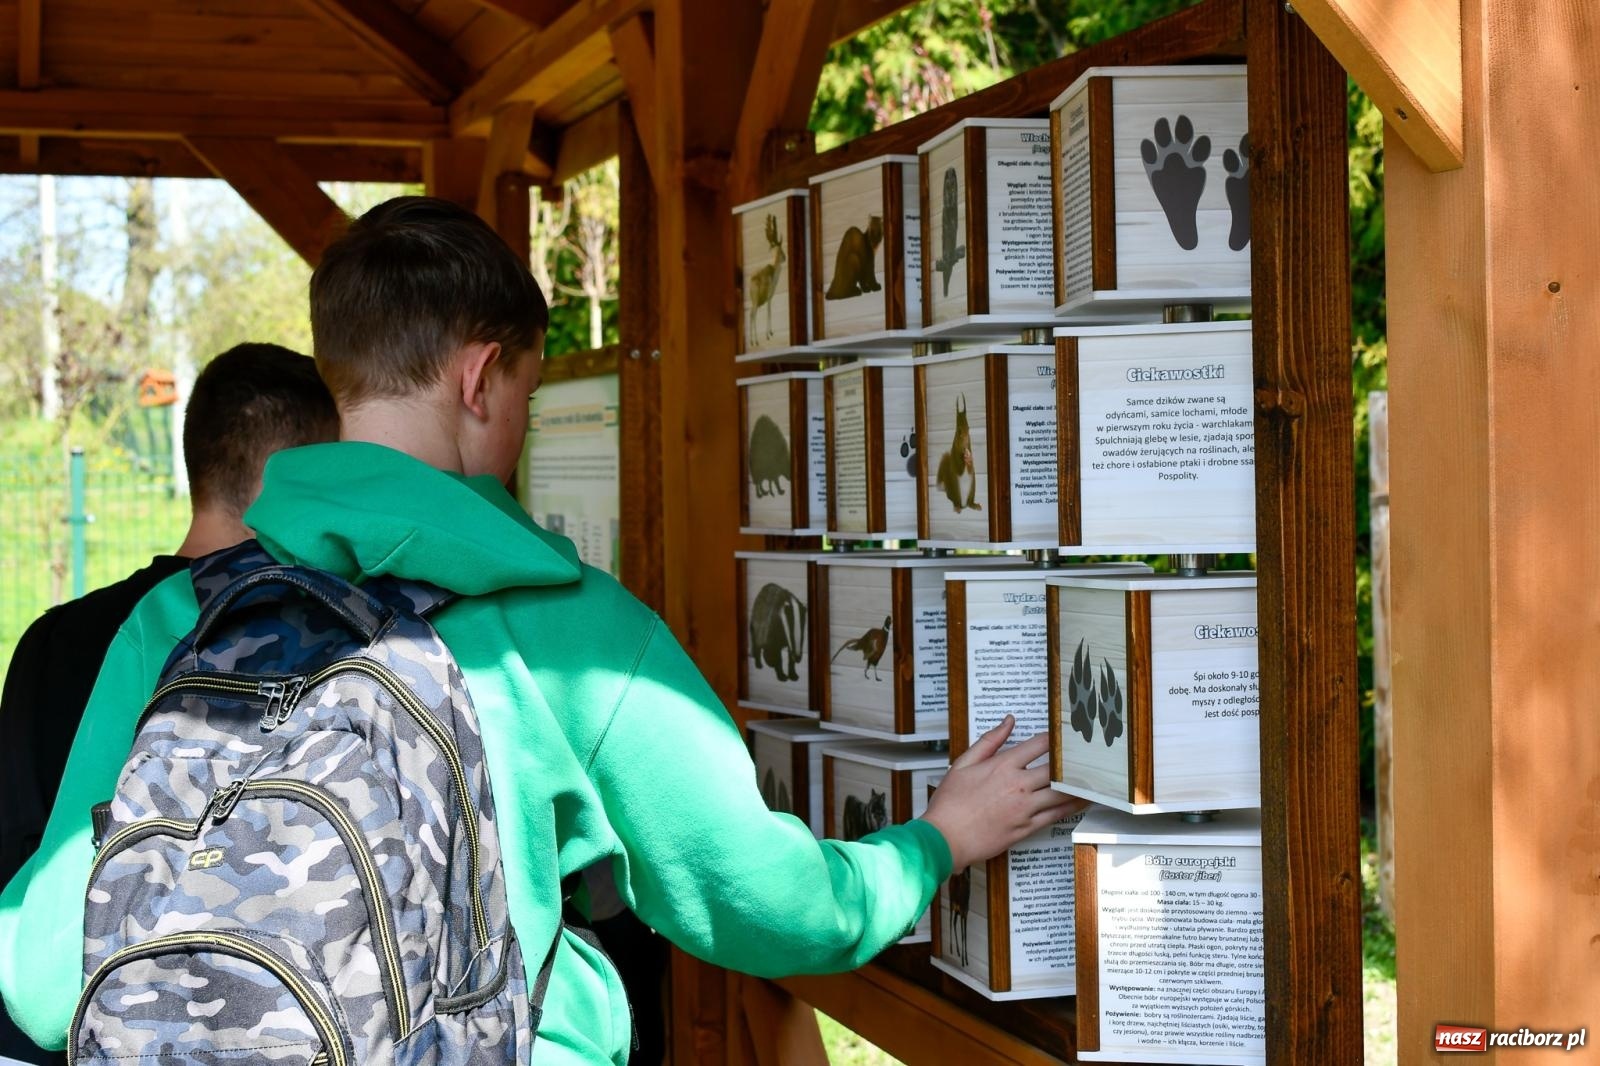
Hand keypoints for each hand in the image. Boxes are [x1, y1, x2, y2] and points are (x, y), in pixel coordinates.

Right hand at [921, 716, 1086, 870]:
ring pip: (1061, 793)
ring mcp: (1025, 808)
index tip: (1066, 734)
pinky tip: (1081, 802)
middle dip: (1074, 761)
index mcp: (1003, 766)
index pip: (1039, 745)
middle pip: (1056, 769)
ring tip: (1095, 778)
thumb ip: (989, 741)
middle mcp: (1018, 785)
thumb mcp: (963, 763)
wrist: (945, 838)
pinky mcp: (1026, 828)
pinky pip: (1056, 816)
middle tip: (1090, 755)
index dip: (1055, 737)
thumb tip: (1008, 722)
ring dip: (1079, 785)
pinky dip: (1071, 808)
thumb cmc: (950, 802)